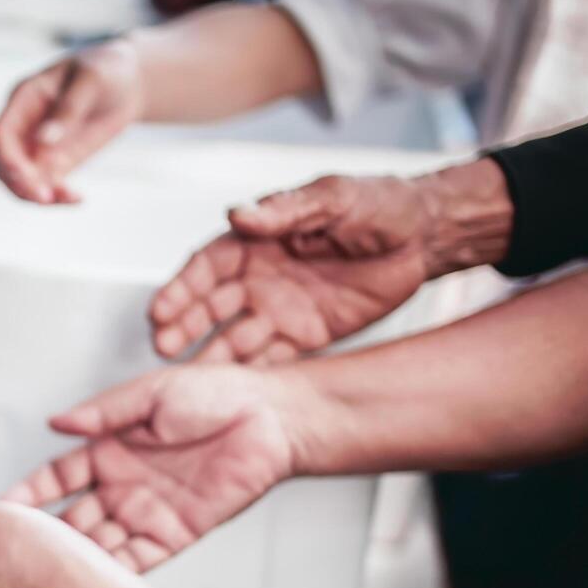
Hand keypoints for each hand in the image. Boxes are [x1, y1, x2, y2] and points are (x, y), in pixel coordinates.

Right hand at [0, 41, 143, 204]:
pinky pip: (46, 186)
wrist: (127, 81)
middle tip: (47, 197)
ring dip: (37, 196)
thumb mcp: (92, 80)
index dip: (7, 158)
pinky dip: (58, 197)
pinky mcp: (56, 161)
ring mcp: (38, 146)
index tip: (26, 175)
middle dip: (20, 184)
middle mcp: (24, 125)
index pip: (0, 135)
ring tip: (69, 198)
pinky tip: (78, 198)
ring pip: (20, 181)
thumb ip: (67, 109)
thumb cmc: (106, 69)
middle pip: (4, 164)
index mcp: (24, 99)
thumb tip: (42, 142)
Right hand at [2, 365, 297, 569]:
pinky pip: (138, 558)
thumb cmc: (219, 395)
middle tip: (19, 552)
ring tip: (50, 571)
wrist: (273, 419)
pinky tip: (94, 581)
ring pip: (99, 544)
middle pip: (71, 518)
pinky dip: (116, 572)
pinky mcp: (175, 534)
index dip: (29, 492)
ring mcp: (147, 512)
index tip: (1, 505)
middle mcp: (123, 485)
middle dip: (46, 536)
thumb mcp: (151, 393)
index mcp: (111, 450)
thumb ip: (103, 413)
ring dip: (76, 558)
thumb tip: (57, 421)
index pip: (56, 478)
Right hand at [150, 175, 432, 362]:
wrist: (426, 238)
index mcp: (257, 241)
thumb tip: (240, 213)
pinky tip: (232, 389)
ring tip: (190, 376)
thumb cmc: (379, 206)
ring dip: (209, 356)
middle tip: (164, 345)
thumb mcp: (333, 198)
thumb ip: (285, 209)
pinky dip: (250, 375)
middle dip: (183, 326)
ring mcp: (279, 310)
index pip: (207, 266)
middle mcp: (259, 278)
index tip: (161, 308)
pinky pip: (270, 360)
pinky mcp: (304, 337)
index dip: (181, 287)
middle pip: (209, 306)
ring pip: (232, 338)